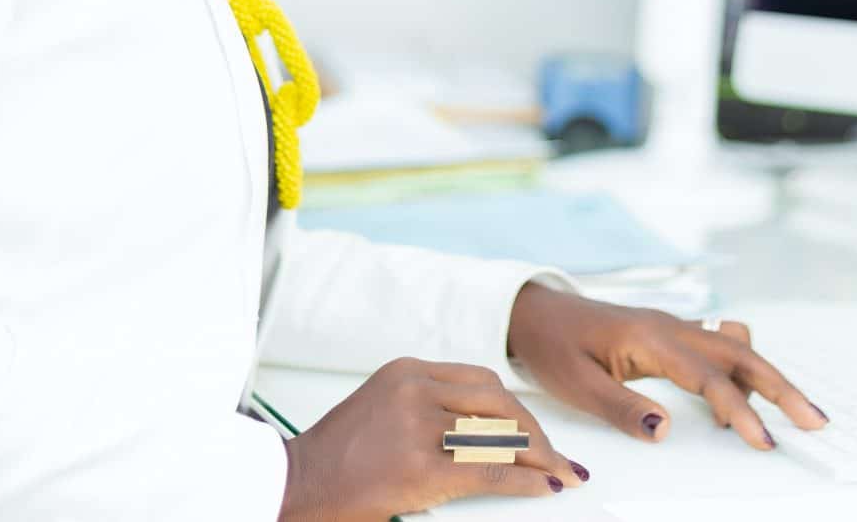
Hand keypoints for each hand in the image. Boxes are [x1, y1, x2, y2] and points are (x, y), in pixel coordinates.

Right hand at [279, 357, 588, 521]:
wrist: (296, 484)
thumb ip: (429, 405)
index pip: (483, 381)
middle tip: (556, 456)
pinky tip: (547, 485)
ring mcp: (417, 427)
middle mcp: (415, 391)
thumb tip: (490, 428)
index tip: (535, 428)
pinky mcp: (420, 467)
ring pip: (501, 435)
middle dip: (535, 432)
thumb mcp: (384, 409)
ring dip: (540, 456)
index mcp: (407, 371)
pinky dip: (527, 480)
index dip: (518, 408)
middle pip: (499, 403)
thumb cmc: (337, 455)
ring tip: (560, 471)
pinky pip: (491, 470)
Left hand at [505, 283, 828, 449]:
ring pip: (735, 349)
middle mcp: (671, 327)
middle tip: (814, 421)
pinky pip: (719, 349)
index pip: (709, 378)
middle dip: (781, 387)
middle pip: (741, 354)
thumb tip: (667, 431)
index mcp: (650, 338)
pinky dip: (739, 371)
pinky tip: (734, 400)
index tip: (764, 440)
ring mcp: (674, 327)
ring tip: (782, 416)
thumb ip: (622, 408)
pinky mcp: (671, 334)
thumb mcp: (576, 385)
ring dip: (763, 378)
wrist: (533, 312)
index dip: (741, 411)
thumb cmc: (552, 346)